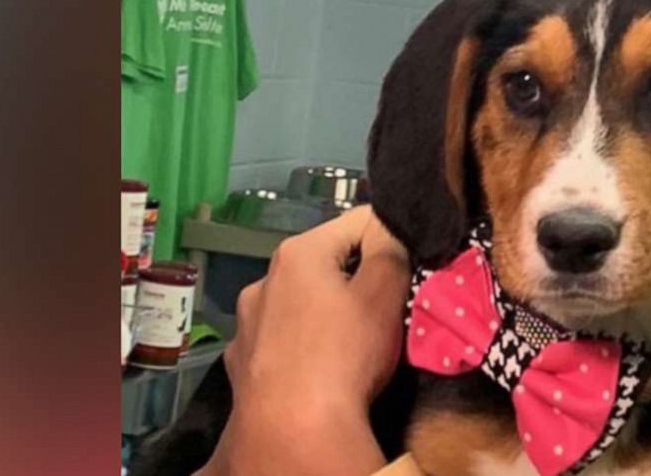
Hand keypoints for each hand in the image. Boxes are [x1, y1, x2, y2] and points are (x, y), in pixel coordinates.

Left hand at [199, 206, 410, 475]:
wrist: (293, 431)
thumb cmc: (344, 354)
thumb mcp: (384, 293)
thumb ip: (390, 248)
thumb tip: (388, 225)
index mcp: (298, 253)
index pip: (358, 220)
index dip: (391, 237)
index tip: (409, 264)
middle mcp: (263, 280)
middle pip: (324, 263)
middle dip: (354, 278)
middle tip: (384, 308)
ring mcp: (246, 324)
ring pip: (298, 303)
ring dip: (322, 311)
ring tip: (348, 343)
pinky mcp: (241, 364)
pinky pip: (280, 341)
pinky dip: (299, 345)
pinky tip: (314, 368)